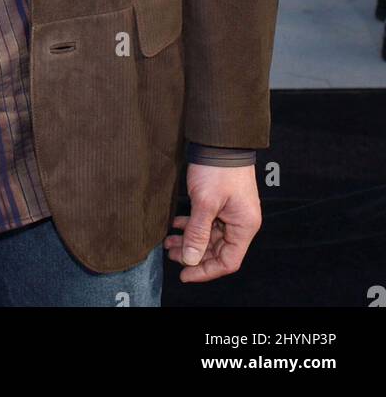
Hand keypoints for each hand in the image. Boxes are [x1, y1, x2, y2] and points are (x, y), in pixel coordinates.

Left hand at [163, 163, 261, 281]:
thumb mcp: (204, 202)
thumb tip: (190, 259)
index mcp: (244, 226)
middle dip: (194, 254)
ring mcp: (232, 212)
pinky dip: (192, 226)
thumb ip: (197, 233)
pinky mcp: (223, 203)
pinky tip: (176, 225)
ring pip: (210, 237)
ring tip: (168, 242)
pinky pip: (208, 223)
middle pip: (218, 251)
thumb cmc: (217, 169)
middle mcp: (241, 222)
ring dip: (190, 240)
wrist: (220, 139)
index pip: (228, 262)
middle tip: (171, 254)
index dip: (205, 271)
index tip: (184, 273)